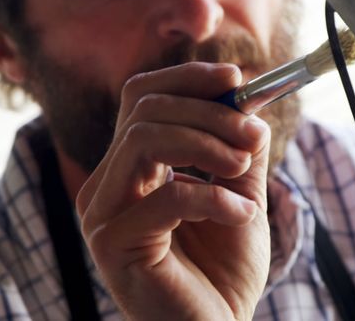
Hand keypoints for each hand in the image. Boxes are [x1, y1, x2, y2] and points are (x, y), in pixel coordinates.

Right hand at [75, 62, 271, 319]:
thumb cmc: (221, 275)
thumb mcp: (238, 198)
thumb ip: (238, 152)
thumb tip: (248, 104)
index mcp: (128, 169)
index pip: (140, 97)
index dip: (187, 79)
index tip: (236, 81)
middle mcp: (105, 184)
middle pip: (144, 111)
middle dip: (209, 114)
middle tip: (253, 137)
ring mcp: (101, 214)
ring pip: (143, 139)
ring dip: (206, 145)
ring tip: (245, 173)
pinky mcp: (111, 244)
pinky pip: (164, 196)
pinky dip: (212, 197)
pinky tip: (240, 216)